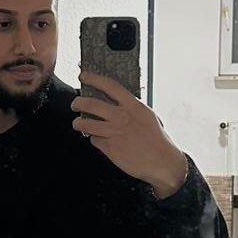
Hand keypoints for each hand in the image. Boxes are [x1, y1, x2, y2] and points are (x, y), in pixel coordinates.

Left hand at [72, 71, 187, 197]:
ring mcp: (114, 133)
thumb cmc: (157, 140)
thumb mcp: (147, 116)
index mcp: (133, 106)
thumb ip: (131, 109)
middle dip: (78, 102)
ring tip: (77, 123)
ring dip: (78, 123)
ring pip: (87, 124)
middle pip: (92, 104)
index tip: (84, 76)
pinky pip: (95, 140)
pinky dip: (94, 139)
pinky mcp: (110, 148)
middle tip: (75, 104)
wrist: (161, 161)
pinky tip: (97, 139)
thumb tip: (118, 105)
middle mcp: (122, 118)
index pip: (110, 86)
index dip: (94, 79)